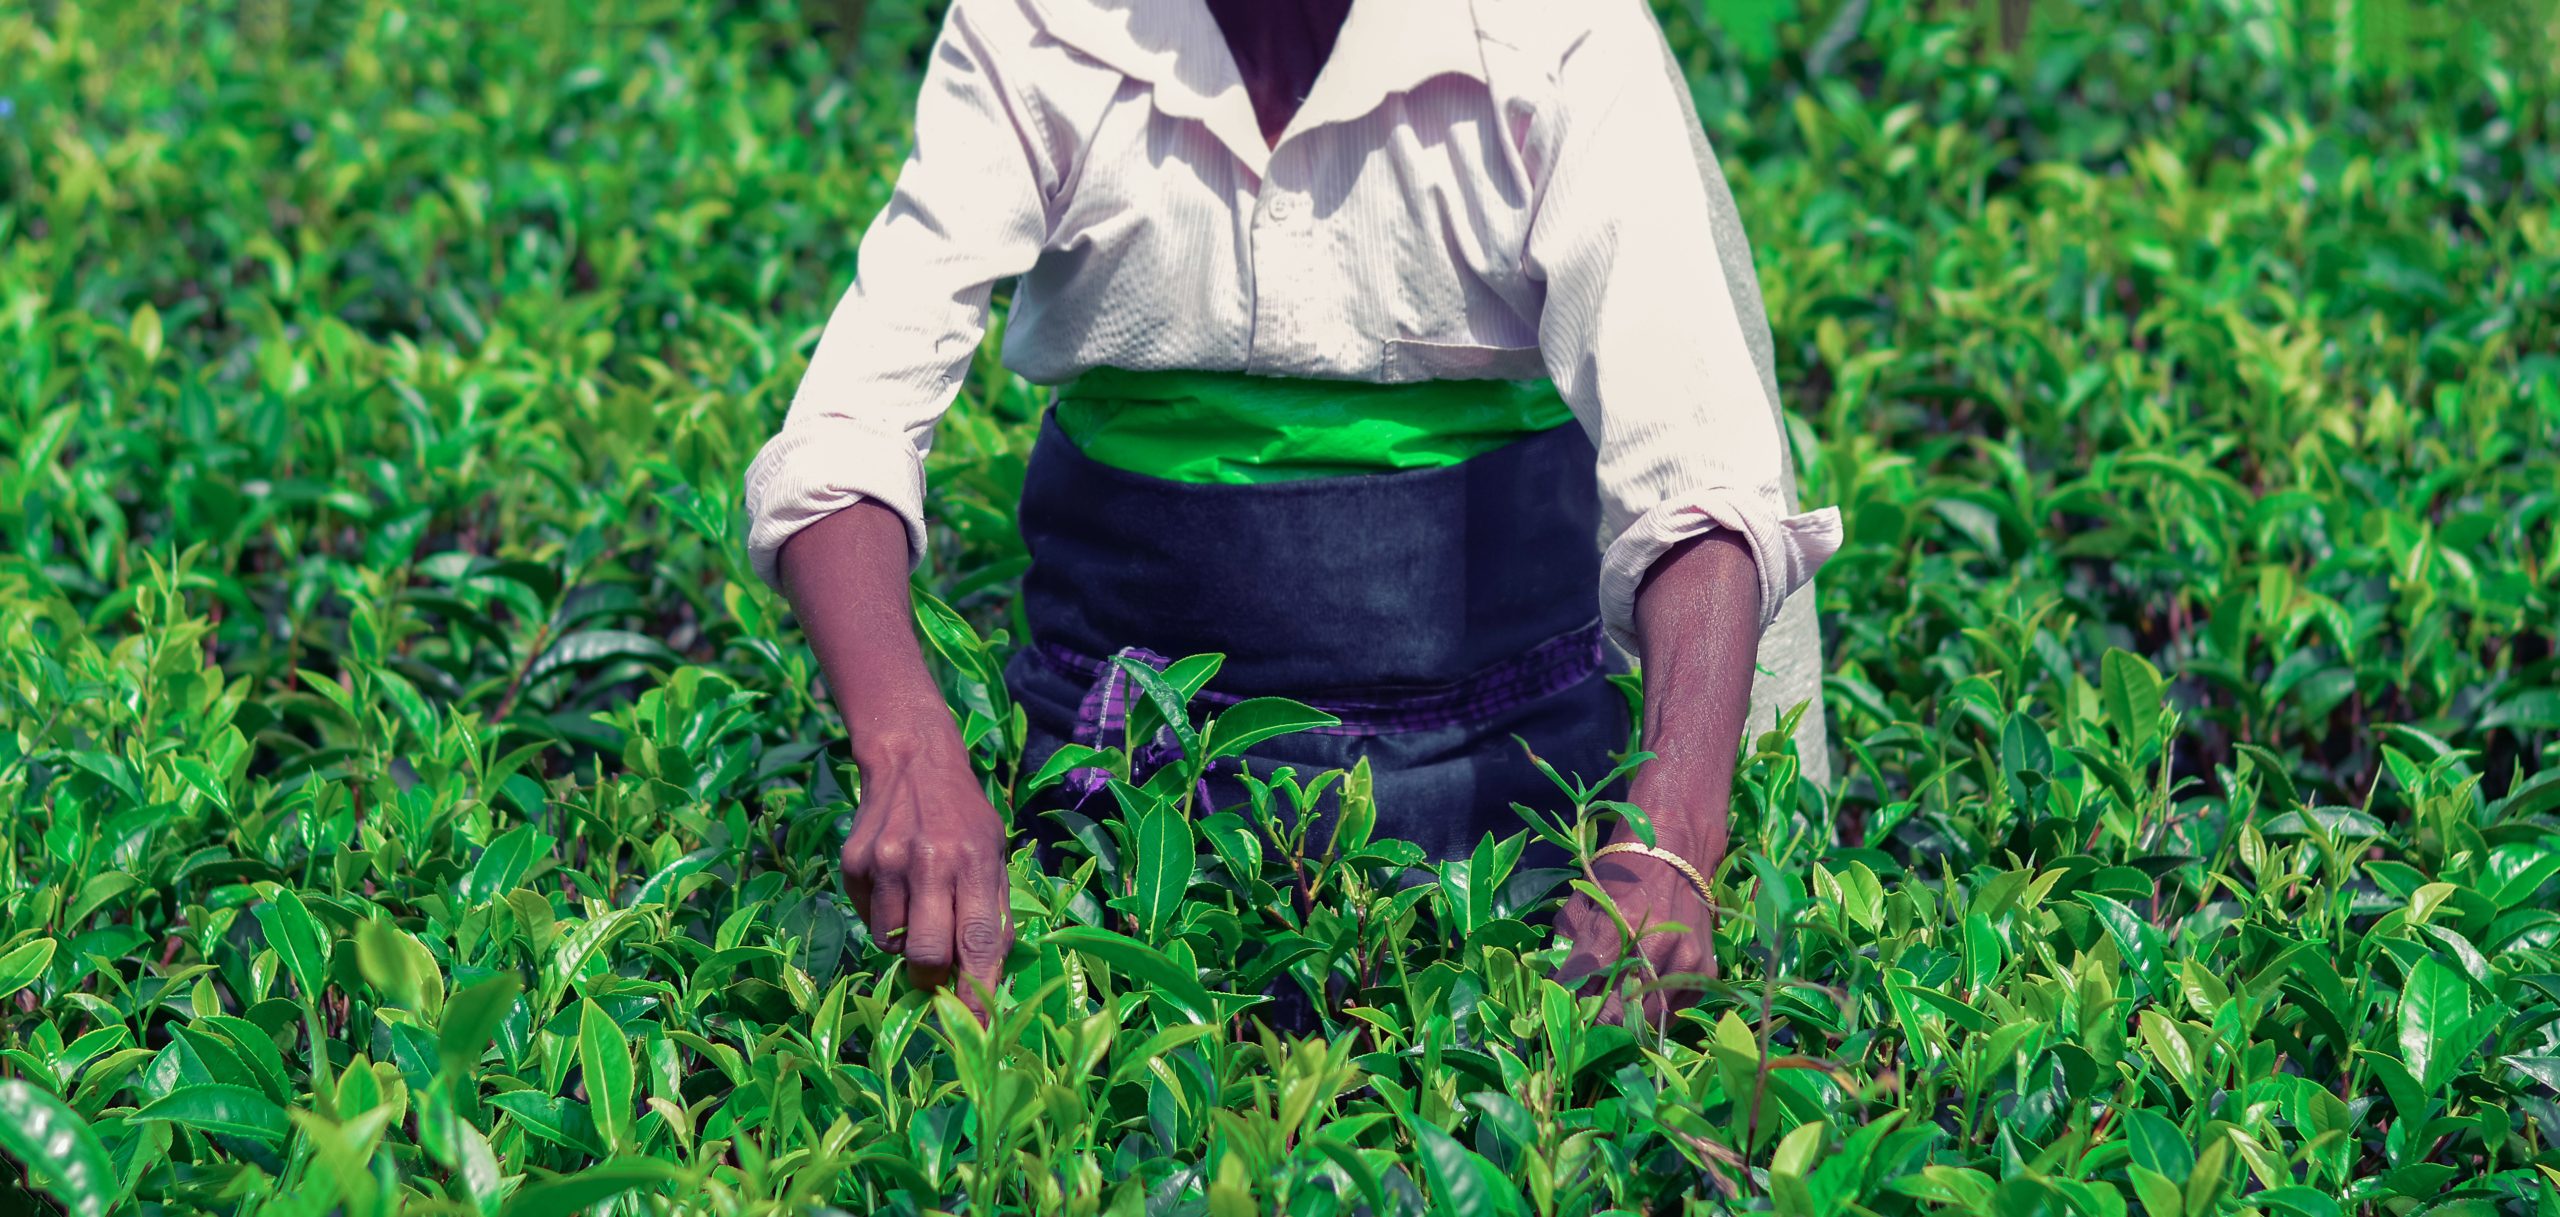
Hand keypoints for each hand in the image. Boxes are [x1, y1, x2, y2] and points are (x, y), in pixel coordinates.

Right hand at [840, 757, 1014, 1017]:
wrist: (911, 760)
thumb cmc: (964, 817)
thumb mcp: (994, 854)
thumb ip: (994, 914)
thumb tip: (988, 980)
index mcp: (973, 861)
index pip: (978, 942)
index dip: (977, 994)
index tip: (979, 1032)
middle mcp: (928, 862)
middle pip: (925, 956)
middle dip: (932, 979)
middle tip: (937, 973)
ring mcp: (884, 863)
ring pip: (891, 946)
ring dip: (906, 944)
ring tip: (919, 906)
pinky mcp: (852, 864)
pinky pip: (868, 923)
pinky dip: (884, 921)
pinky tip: (896, 888)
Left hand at [1554, 807, 1721, 1028]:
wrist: (1676, 851)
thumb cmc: (1623, 871)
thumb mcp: (1584, 898)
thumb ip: (1568, 941)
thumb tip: (1554, 980)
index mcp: (1617, 926)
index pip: (1580, 986)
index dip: (1564, 1004)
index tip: (1556, 1012)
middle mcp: (1655, 948)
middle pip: (1614, 1015)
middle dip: (1593, 1022)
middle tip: (1581, 1022)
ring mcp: (1684, 962)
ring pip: (1645, 1021)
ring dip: (1624, 1022)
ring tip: (1609, 1014)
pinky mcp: (1705, 972)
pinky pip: (1673, 1011)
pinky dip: (1654, 1011)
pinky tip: (1641, 997)